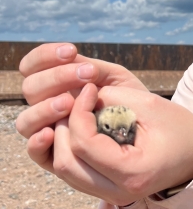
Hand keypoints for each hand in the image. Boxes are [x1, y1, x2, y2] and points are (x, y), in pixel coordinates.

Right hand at [16, 43, 148, 170]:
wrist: (149, 132)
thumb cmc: (129, 101)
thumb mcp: (115, 79)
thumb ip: (92, 68)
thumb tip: (72, 56)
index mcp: (56, 83)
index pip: (33, 66)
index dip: (45, 56)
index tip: (71, 51)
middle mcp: (46, 105)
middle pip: (30, 89)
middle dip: (56, 78)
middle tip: (85, 76)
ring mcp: (48, 131)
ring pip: (26, 120)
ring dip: (45, 108)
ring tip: (70, 102)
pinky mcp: (53, 157)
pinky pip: (35, 153)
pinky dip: (36, 142)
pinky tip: (51, 133)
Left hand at [51, 83, 192, 205]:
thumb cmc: (181, 129)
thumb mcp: (150, 105)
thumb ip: (112, 98)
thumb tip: (79, 95)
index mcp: (132, 172)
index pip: (84, 144)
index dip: (78, 111)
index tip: (88, 89)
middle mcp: (118, 192)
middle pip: (66, 161)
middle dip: (63, 126)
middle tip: (75, 101)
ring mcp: (112, 196)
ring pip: (65, 169)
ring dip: (62, 138)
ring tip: (75, 113)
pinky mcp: (107, 191)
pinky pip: (74, 172)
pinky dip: (69, 149)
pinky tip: (80, 128)